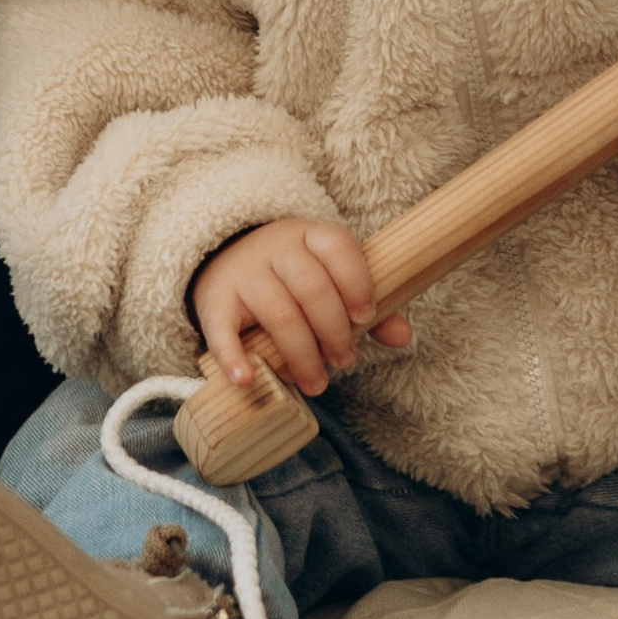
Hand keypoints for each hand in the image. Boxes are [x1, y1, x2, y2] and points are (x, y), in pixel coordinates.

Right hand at [189, 220, 413, 400]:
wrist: (225, 254)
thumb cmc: (293, 275)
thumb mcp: (329, 275)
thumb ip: (365, 302)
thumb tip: (403, 337)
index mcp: (311, 235)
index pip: (338, 248)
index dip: (357, 283)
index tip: (365, 317)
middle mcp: (276, 249)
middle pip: (312, 288)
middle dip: (334, 332)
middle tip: (346, 361)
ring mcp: (243, 274)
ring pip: (279, 314)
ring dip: (302, 355)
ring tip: (317, 383)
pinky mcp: (214, 302)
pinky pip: (222, 330)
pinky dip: (233, 357)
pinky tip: (248, 380)